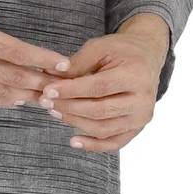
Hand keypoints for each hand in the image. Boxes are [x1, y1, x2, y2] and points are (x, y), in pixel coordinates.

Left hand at [38, 25, 167, 150]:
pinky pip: (113, 143)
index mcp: (135, 76)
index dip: (71, 91)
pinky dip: (92, 145)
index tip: (48, 90)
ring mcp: (141, 118)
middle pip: (99, 111)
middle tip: (46, 102)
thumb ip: (77, 63)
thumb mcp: (100, 47)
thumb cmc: (121, 51)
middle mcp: (143, 100)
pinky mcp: (136, 129)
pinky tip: (73, 140)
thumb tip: (51, 77)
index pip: (98, 88)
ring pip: (103, 129)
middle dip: (69, 107)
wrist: (146, 58)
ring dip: (75, 123)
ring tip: (55, 112)